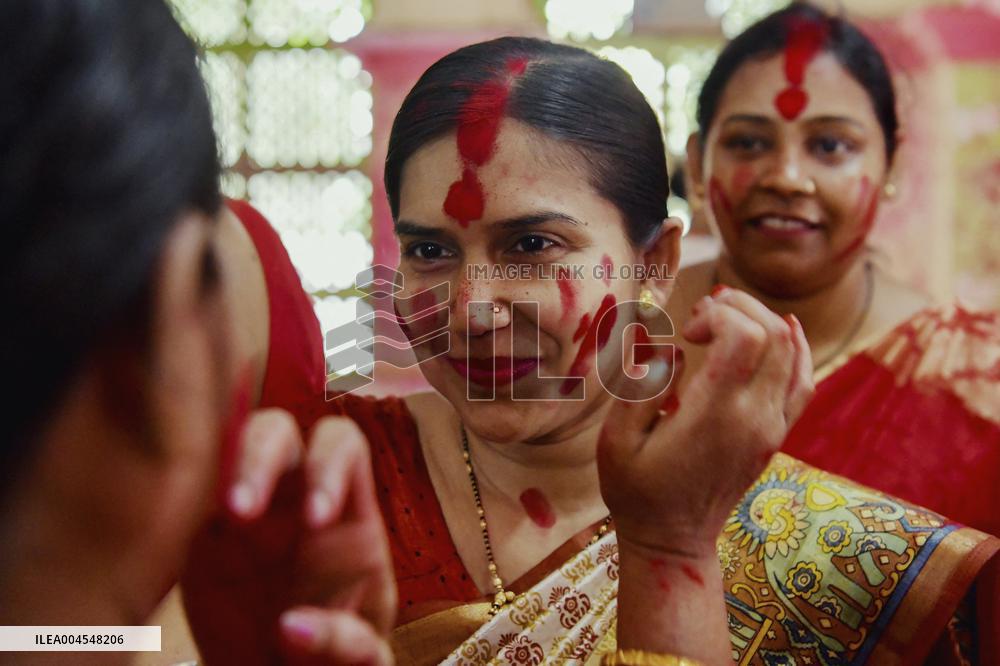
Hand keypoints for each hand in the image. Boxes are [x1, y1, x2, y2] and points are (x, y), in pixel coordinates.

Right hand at [181, 409, 395, 664]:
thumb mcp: (360, 655)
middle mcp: (290, 495)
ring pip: (218, 452)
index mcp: (344, 511)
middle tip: (239, 511)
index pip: (341, 446)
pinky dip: (165, 504)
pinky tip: (160, 536)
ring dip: (205, 470)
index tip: (313, 521)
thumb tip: (291, 629)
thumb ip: (347, 642)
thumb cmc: (335, 657)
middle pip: (275, 432)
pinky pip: (176, 498)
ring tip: (194, 521)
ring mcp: (240, 509)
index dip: (328, 467)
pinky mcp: (195, 535)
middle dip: (257, 455)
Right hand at [598, 287, 813, 556]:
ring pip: (791, 352)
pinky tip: (786, 327)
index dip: (718, 315)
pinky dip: (798, 349)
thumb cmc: (636, 491)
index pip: (744, 336)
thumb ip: (640, 388)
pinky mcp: (775, 435)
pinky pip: (802, 383)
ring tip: (726, 317)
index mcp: (714, 415)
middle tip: (702, 316)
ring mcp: (771, 427)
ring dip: (762, 321)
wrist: (672, 540)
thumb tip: (671, 349)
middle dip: (739, 308)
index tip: (686, 329)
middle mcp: (753, 417)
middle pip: (773, 335)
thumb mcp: (616, 441)